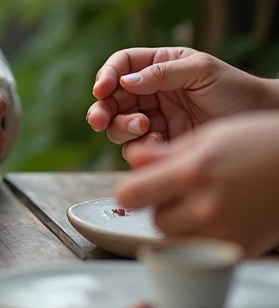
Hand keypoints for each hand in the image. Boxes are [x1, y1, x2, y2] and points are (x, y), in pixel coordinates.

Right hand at [87, 47, 275, 162]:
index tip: (103, 89)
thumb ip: (163, 73)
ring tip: (143, 127)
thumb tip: (125, 81)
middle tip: (99, 120)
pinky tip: (158, 142)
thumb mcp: (201, 71)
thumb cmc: (237, 89)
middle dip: (102, 108)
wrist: (262, 120)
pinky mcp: (164, 143)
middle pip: (112, 98)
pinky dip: (141, 146)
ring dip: (122, 127)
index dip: (107, 75)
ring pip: (119, 124)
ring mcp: (156, 118)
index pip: (121, 65)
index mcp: (159, 66)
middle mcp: (152, 91)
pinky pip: (138, 147)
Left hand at [115, 111, 278, 256]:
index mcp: (192, 172)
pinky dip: (202, 236)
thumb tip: (130, 160)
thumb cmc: (256, 143)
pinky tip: (219, 215)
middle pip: (154, 219)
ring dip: (178, 223)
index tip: (137, 186)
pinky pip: (201, 249)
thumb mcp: (206, 137)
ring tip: (200, 201)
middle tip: (179, 191)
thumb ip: (163, 152)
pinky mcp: (240, 249)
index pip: (131, 194)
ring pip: (175, 237)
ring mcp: (224, 232)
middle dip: (159, 205)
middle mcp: (206, 207)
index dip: (131, 189)